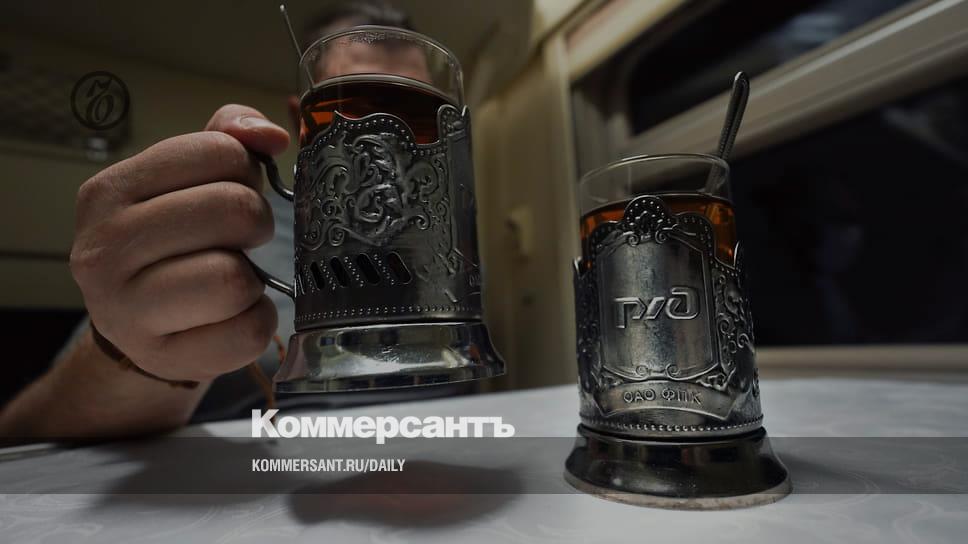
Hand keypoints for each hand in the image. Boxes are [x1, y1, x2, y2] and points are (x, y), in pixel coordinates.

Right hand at [70, 105, 289, 381]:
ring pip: (234, 278)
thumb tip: (270, 135)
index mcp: (109, 191)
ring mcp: (127, 310)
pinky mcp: (163, 356)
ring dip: (254, 278)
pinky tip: (233, 316)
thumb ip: (227, 136)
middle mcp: (104, 248)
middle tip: (241, 239)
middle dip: (255, 222)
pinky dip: (257, 322)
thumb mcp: (184, 180)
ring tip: (233, 277)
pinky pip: (247, 331)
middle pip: (233, 211)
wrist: (136, 328)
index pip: (216, 152)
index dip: (245, 170)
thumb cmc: (171, 242)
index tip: (232, 190)